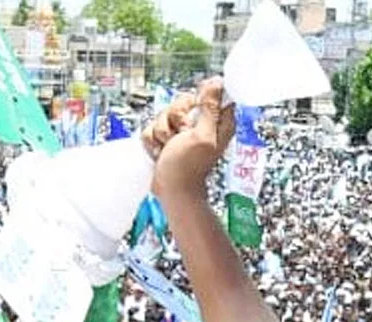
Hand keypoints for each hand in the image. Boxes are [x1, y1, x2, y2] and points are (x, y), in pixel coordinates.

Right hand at [142, 78, 235, 201]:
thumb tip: (217, 82)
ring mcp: (182, 130)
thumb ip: (209, 108)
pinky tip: (161, 152)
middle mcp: (201, 123)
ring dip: (162, 131)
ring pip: (165, 113)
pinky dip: (153, 141)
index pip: (213, 91)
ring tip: (169, 148)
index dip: (199, 97)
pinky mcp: (166, 138)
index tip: (193, 111)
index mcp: (218, 122)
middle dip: (174, 117)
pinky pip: (153, 127)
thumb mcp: (202, 135)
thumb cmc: (187, 168)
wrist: (170, 190)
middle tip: (179, 135)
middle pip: (183, 100)